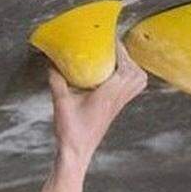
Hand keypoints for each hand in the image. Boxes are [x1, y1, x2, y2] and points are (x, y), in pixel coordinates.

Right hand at [48, 41, 147, 163]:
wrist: (77, 152)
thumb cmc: (70, 131)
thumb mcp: (61, 103)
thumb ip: (57, 81)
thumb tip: (51, 63)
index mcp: (109, 94)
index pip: (123, 65)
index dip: (118, 49)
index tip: (108, 39)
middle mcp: (118, 98)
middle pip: (135, 71)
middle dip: (126, 55)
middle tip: (112, 47)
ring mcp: (120, 104)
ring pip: (138, 80)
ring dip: (131, 66)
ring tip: (116, 58)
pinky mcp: (117, 108)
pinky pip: (133, 88)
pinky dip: (130, 76)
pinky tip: (115, 74)